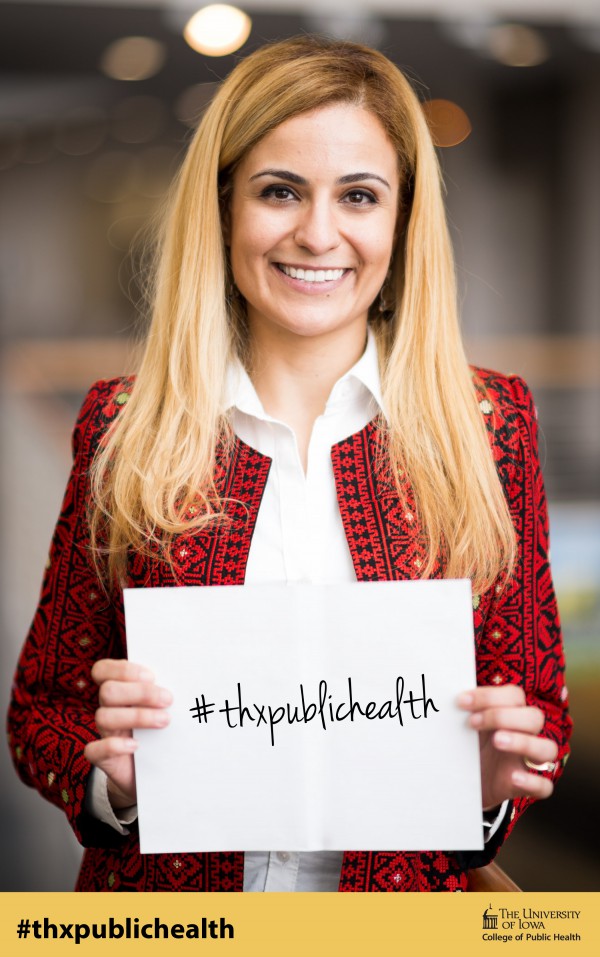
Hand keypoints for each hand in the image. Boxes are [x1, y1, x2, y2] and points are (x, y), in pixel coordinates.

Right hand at [84, 658, 171, 809]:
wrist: (154, 771)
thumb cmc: (162, 731)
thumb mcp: (162, 708)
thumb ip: (164, 692)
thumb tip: (188, 677)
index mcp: (119, 691)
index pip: (102, 670)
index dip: (123, 670)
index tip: (152, 676)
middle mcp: (108, 709)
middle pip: (108, 691)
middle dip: (140, 692)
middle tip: (168, 699)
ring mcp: (104, 734)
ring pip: (103, 717)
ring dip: (137, 716)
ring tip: (164, 721)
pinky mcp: (103, 759)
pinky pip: (93, 750)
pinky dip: (114, 746)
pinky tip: (136, 745)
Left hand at [458, 684, 558, 810]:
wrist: (463, 780)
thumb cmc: (467, 743)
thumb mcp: (466, 725)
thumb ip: (464, 710)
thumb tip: (442, 691)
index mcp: (510, 713)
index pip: (515, 695)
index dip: (489, 696)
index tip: (461, 702)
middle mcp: (524, 734)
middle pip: (535, 717)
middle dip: (503, 716)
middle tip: (472, 722)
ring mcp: (526, 760)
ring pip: (548, 749)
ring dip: (524, 742)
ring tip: (497, 741)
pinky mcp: (524, 786)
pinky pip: (545, 787)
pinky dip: (533, 782)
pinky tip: (514, 778)